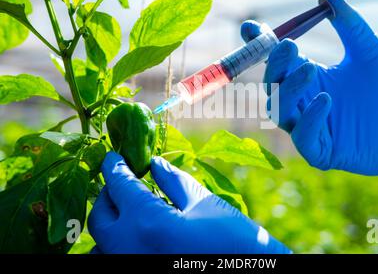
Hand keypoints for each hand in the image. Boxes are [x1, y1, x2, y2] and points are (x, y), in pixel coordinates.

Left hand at [88, 152, 289, 253]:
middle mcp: (129, 248)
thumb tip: (155, 164)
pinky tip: (133, 237)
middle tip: (123, 183)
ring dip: (107, 223)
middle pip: (99, 217)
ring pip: (99, 245)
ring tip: (127, 210)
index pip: (119, 186)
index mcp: (147, 222)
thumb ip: (174, 183)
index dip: (114, 167)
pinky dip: (113, 246)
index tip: (113, 157)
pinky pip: (112, 259)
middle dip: (107, 194)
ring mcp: (132, 265)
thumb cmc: (235, 241)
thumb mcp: (205, 205)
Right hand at [241, 0, 377, 196]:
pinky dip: (310, 118)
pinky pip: (303, 137)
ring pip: (279, 110)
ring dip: (288, 90)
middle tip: (289, 47)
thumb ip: (349, 25)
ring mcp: (306, 127)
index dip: (260, 45)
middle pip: (272, 84)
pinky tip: (326, 99)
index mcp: (306, 78)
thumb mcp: (369, 51)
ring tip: (311, 69)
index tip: (252, 27)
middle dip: (275, 66)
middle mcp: (300, 102)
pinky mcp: (319, 151)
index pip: (276, 61)